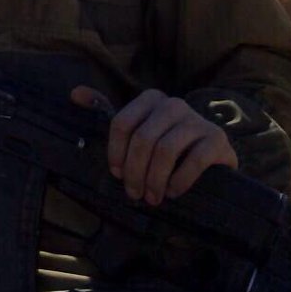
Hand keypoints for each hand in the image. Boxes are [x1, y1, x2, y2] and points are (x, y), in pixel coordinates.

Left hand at [70, 87, 236, 206]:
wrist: (213, 159)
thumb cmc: (167, 145)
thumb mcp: (138, 127)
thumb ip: (106, 110)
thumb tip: (74, 93)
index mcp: (151, 99)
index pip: (121, 123)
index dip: (115, 153)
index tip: (117, 174)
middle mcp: (174, 104)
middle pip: (142, 139)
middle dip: (135, 172)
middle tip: (134, 194)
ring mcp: (197, 120)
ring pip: (165, 150)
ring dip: (155, 180)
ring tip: (152, 197)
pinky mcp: (216, 139)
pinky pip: (194, 161)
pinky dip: (180, 181)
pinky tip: (174, 192)